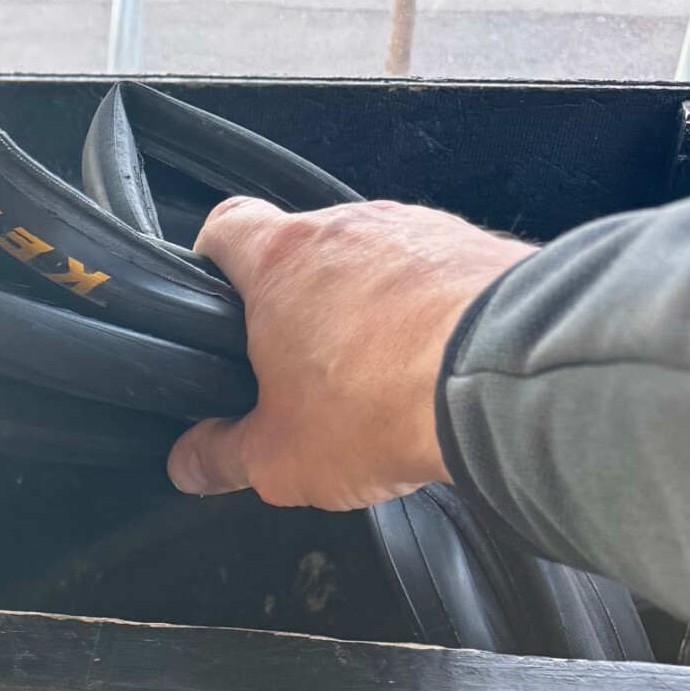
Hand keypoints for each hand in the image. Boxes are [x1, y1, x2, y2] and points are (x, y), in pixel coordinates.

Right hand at [167, 197, 530, 509]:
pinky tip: (426, 367)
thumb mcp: (278, 458)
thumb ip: (223, 457)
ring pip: (368, 264)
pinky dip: (421, 313)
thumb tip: (191, 462)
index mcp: (279, 263)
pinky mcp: (468, 247)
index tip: (216, 297)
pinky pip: (428, 276)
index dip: (212, 260)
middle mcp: (344, 228)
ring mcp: (411, 230)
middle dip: (295, 305)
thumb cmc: (383, 400)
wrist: (498, 378)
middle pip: (301, 252)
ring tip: (374, 377)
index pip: (224, 227)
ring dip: (363, 309)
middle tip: (298, 369)